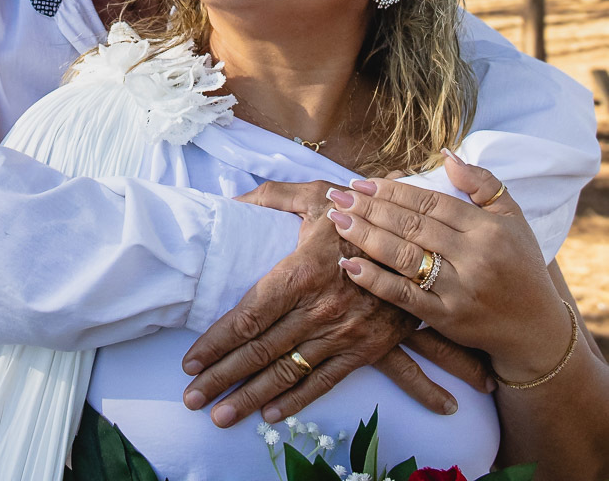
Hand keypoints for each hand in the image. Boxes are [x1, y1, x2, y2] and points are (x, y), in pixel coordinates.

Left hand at [181, 180, 489, 426]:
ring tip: (220, 415)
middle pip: (260, 351)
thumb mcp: (315, 194)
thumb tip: (231, 202)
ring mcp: (341, 334)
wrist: (421, 243)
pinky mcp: (365, 350)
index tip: (190, 360)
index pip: (249, 316)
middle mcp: (318, 310)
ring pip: (287, 373)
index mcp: (301, 273)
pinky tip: (269, 414)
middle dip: (222, 377)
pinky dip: (296, 401)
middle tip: (192, 397)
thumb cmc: (360, 215)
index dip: (217, 341)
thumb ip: (270, 197)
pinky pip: (324, 381)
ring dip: (250, 398)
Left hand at [330, 155, 572, 382]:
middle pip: (412, 226)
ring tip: (337, 220)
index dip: (392, 191)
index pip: (430, 203)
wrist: (537, 331)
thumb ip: (482, 183)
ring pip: (404, 257)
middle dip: (370, 208)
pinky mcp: (448, 319)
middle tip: (338, 195)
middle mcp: (474, 257)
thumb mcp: (512, 217)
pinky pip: (405, 297)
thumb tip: (447, 155)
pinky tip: (350, 265)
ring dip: (366, 237)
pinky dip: (376, 281)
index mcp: (487, 229)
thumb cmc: (521, 265)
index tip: (362, 182)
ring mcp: (460, 290)